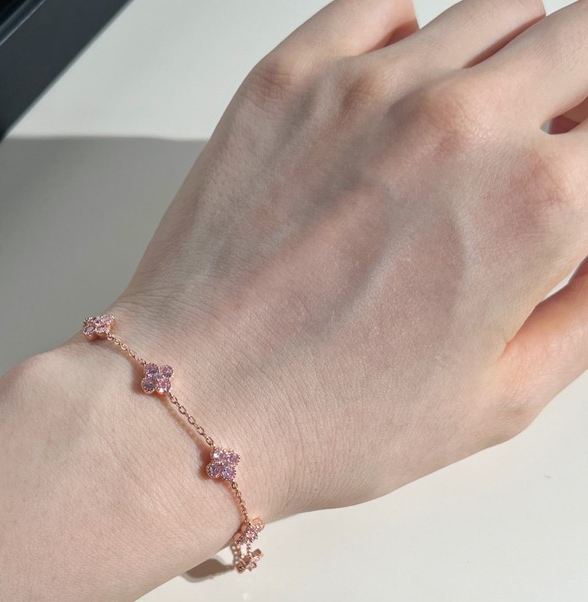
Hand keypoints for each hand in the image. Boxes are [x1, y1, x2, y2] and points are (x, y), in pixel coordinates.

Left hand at [97, 0, 587, 519]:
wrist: (193, 405)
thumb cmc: (323, 421)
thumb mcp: (499, 400)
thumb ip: (587, 312)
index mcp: (534, 206)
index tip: (568, 194)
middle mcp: (459, 126)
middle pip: (581, 40)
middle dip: (578, 94)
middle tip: (547, 151)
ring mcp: (365, 91)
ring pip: (498, 11)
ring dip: (508, 63)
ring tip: (473, 136)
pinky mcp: (286, 83)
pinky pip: (383, 7)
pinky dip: (410, 39)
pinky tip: (399, 99)